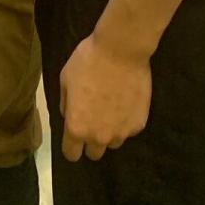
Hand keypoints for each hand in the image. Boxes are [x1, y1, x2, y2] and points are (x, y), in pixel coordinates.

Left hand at [59, 30, 151, 161]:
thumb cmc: (88, 61)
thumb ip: (65, 104)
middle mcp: (99, 136)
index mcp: (77, 127)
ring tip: (112, 108)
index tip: (74, 137)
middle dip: (91, 140)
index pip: (71, 154)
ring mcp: (121, 132)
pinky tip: (125, 101)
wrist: (121, 50)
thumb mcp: (65, 79)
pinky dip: (126, 120)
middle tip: (94, 119)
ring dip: (110, 131)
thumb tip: (69, 115)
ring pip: (113, 142)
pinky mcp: (138, 125)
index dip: (71, 147)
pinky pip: (129, 130)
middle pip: (94, 153)